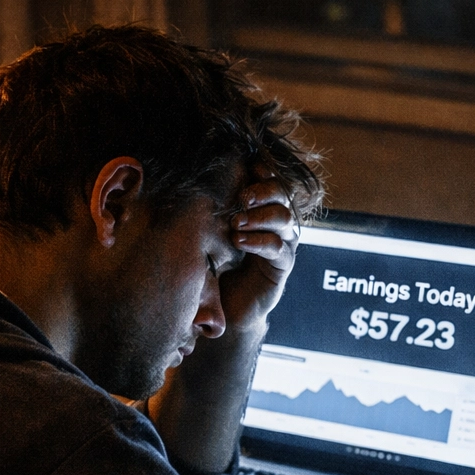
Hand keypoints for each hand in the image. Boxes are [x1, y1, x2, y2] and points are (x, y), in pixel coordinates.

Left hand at [219, 167, 299, 335]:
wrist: (225, 308)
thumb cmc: (214, 266)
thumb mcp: (209, 232)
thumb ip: (210, 208)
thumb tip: (190, 177)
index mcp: (260, 208)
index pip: (270, 180)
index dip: (263, 170)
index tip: (246, 165)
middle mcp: (276, 223)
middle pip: (283, 194)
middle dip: (263, 191)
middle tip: (242, 199)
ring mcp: (282, 243)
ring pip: (284, 218)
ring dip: (259, 217)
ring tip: (236, 224)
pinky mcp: (282, 266)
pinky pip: (279, 247)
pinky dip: (259, 242)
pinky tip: (239, 242)